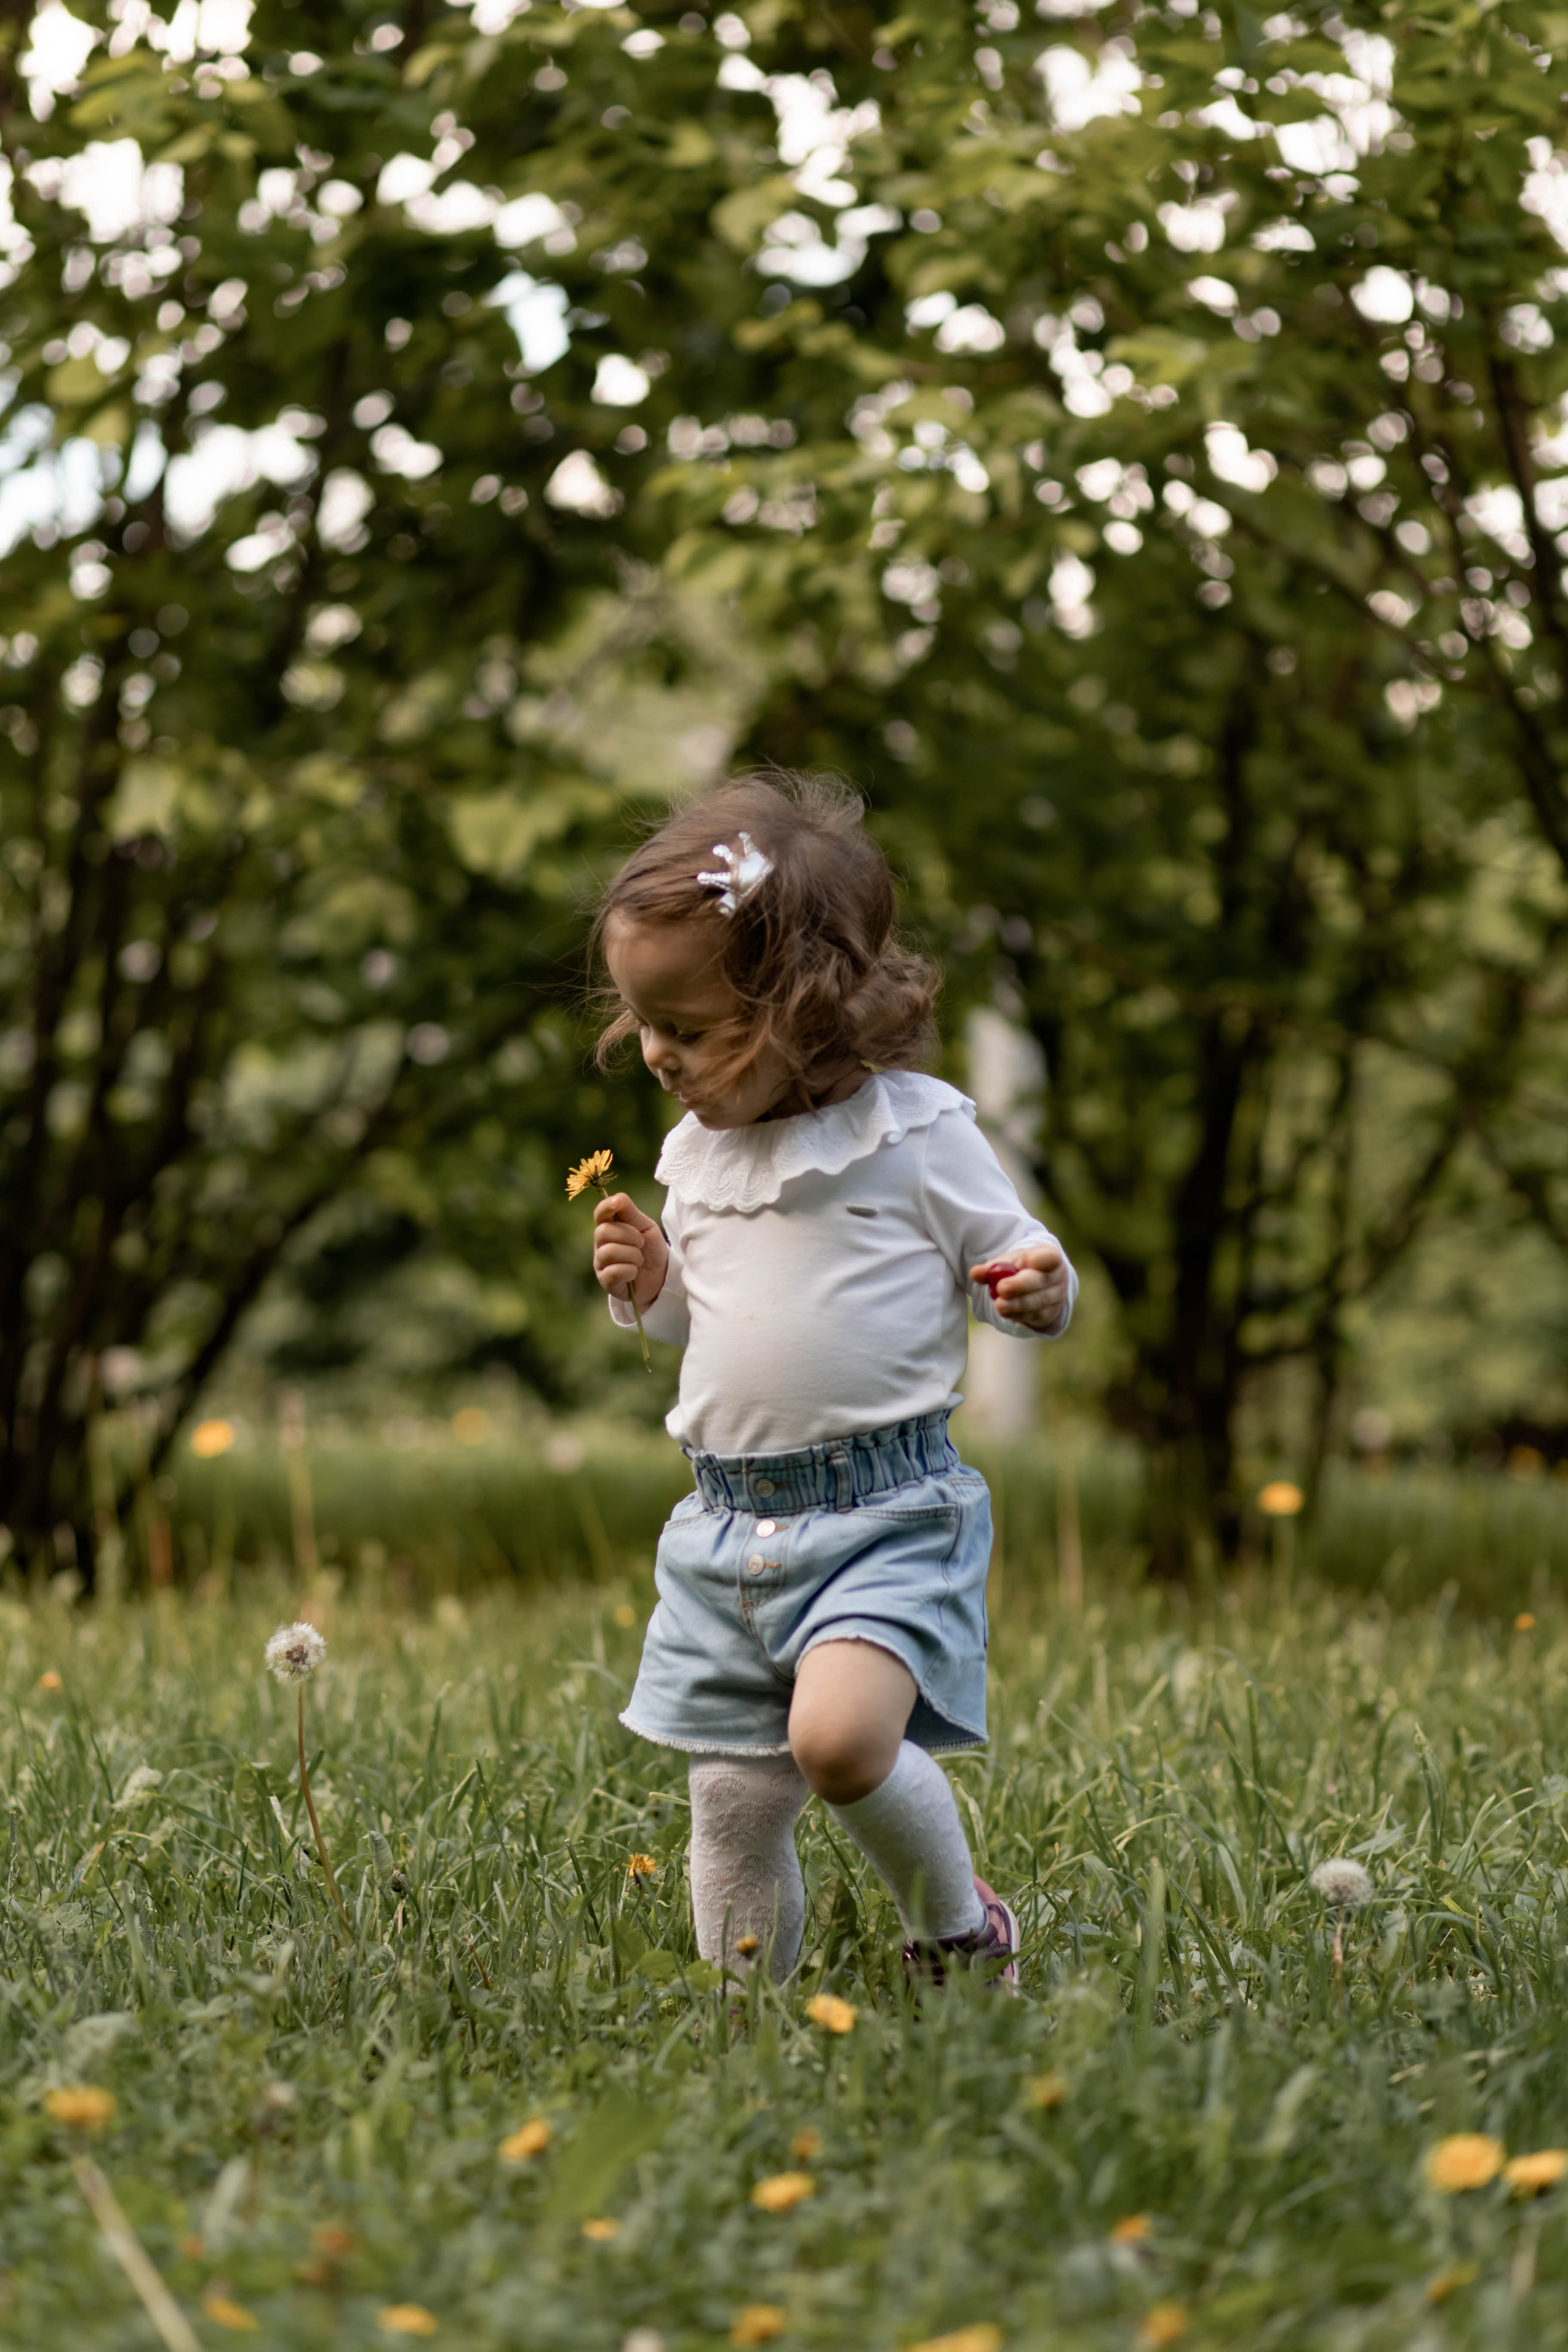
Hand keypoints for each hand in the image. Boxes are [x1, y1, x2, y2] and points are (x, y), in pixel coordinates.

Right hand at [593, 1191, 668, 1312]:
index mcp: (610, 1227)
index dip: (606, 1207)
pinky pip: (614, 1271)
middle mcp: (601, 1244)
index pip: (600, 1213)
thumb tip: (617, 1197)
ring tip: (640, 1260)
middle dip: (629, 1236)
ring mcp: (601, 1263)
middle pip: (603, 1231)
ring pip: (610, 1252)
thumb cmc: (650, 1250)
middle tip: (641, 1243)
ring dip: (633, 1255)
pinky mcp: (605, 1280)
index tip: (618, 1204)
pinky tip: (634, 1272)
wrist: (661, 1277)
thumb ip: (631, 1212)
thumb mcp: (646, 1227)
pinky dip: (630, 1271)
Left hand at [969, 1243, 1069, 1331]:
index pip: (1050, 1257)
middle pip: (1041, 1281)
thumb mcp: (1009, 1263)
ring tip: (999, 1304)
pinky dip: (1017, 1314)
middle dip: (1020, 1285)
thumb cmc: (1021, 1268)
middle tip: (1001, 1288)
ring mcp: (1055, 1297)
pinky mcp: (1049, 1314)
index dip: (1038, 1259)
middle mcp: (1057, 1277)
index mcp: (1050, 1257)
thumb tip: (975, 1273)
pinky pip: (1033, 1316)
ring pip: (1037, 1302)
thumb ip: (992, 1267)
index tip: (1023, 1260)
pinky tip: (1005, 1311)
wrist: (1037, 1284)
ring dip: (1017, 1304)